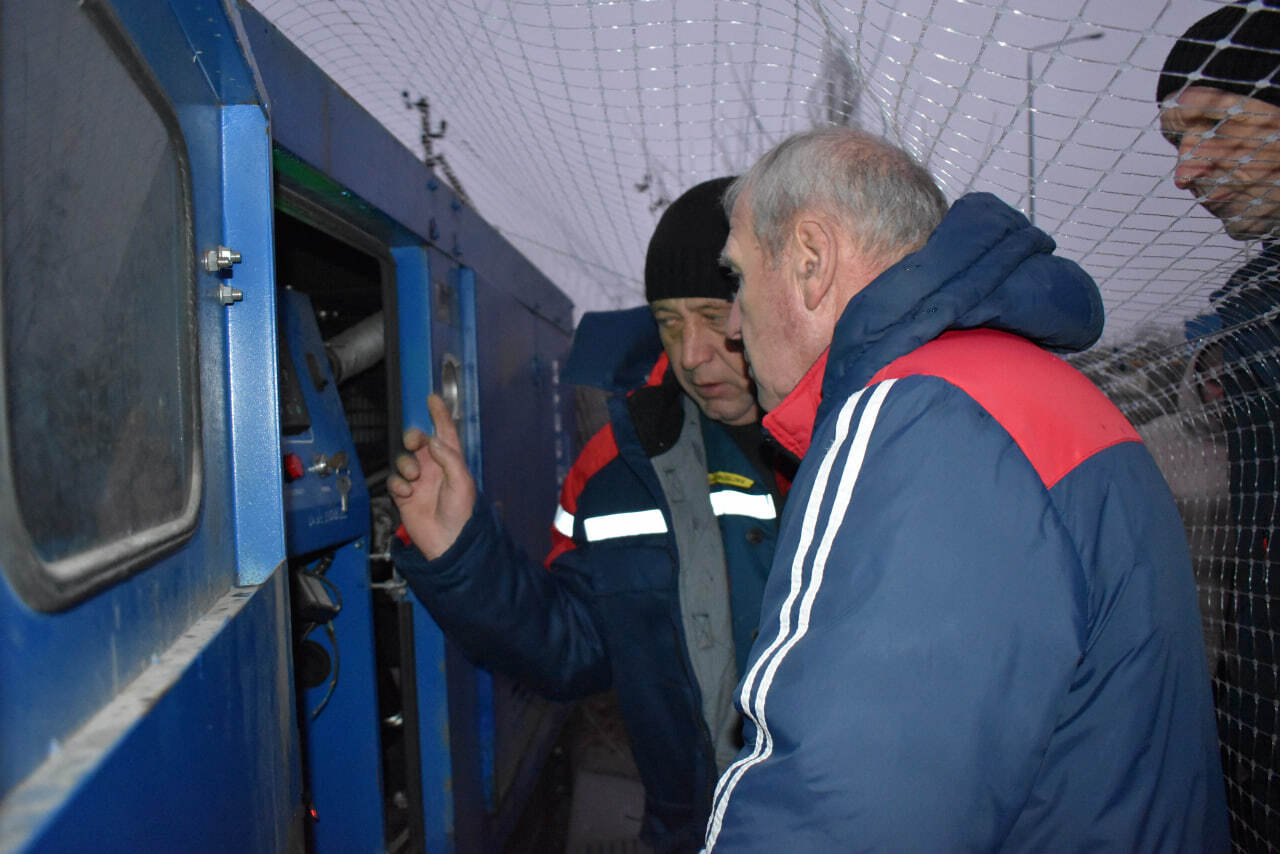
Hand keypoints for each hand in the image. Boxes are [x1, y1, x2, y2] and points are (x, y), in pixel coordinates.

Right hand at [388, 394, 476, 558]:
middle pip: (419, 442)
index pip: (445, 432)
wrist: (448, 542)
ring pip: (403, 460)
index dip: (440, 415)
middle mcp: (434, 468)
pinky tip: (407, 493)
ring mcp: (419, 482)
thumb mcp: (461, 482)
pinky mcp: (405, 496)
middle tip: (414, 442)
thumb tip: (432, 441)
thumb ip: (447, 458)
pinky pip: (394, 481)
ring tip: (414, 478)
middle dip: (414, 437)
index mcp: (451, 462)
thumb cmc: (462, 514)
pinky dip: (398, 484)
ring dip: (406, 464)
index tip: (433, 398)